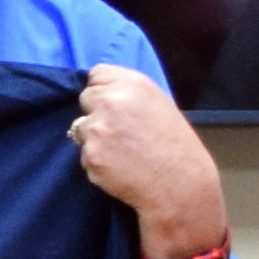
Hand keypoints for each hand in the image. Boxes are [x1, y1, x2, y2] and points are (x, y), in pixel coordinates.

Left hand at [72, 64, 228, 258]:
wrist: (178, 184)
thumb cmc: (175, 147)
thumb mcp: (159, 105)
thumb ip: (129, 94)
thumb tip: (103, 92)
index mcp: (132, 83)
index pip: (97, 74)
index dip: (103, 89)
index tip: (112, 104)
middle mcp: (111, 100)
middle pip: (85, 98)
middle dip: (96, 112)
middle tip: (119, 131)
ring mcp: (97, 127)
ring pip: (80, 127)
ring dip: (93, 138)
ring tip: (122, 152)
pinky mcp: (90, 154)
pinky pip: (84, 153)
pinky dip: (96, 161)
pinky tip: (119, 167)